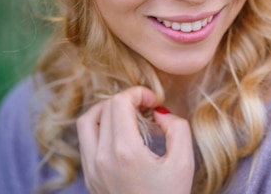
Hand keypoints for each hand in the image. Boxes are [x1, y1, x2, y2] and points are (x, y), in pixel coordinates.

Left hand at [76, 86, 194, 193]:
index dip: (138, 93)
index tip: (155, 101)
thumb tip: (160, 113)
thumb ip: (177, 128)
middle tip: (146, 107)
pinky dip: (101, 129)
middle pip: (103, 108)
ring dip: (107, 111)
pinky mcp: (91, 178)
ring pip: (87, 123)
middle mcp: (101, 158)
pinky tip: (122, 135)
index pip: (119, 102)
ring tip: (130, 116)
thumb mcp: (184, 162)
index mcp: (124, 151)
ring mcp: (92, 169)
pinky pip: (87, 142)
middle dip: (126, 99)